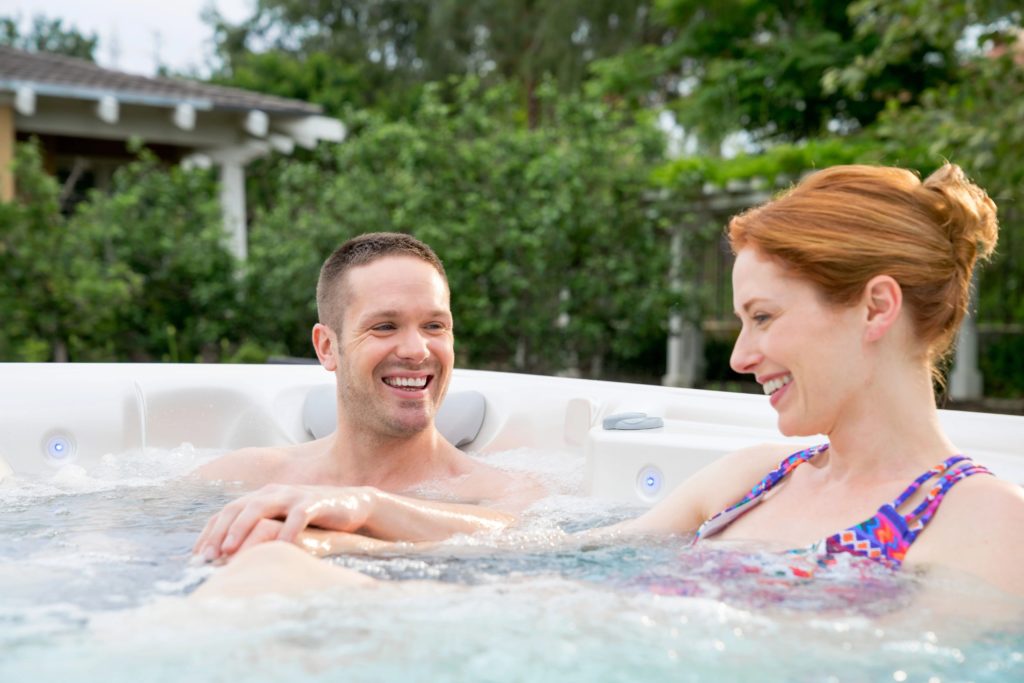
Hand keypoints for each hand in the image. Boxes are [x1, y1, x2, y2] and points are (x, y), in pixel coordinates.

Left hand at [193, 484, 377, 560]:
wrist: (354, 505)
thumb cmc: (314, 521)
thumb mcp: (282, 524)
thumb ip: (260, 533)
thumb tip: (231, 561)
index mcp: (261, 497)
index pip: (226, 512)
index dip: (208, 533)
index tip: (196, 557)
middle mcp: (272, 492)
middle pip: (237, 508)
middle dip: (218, 532)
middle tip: (207, 557)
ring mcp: (292, 495)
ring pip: (259, 507)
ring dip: (241, 528)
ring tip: (229, 550)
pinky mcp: (314, 502)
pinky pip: (297, 516)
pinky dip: (286, 531)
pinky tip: (278, 549)